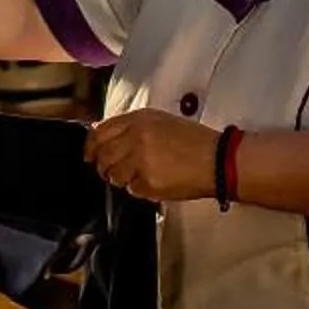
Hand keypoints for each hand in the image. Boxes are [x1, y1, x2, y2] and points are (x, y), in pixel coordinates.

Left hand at [88, 109, 220, 203]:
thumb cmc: (195, 142)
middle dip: (104, 165)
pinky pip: (132, 189)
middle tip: (114, 171)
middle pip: (103, 155)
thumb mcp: (162, 122)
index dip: (91, 145)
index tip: (90, 154)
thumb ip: (133, 127)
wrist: (218, 160)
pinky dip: (139, 188)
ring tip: (142, 175)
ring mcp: (140, 160)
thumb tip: (105, 137)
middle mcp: (136, 137)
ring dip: (123, 178)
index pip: (100, 131)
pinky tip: (156, 181)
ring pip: (114, 175)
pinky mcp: (147, 181)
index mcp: (140, 119)